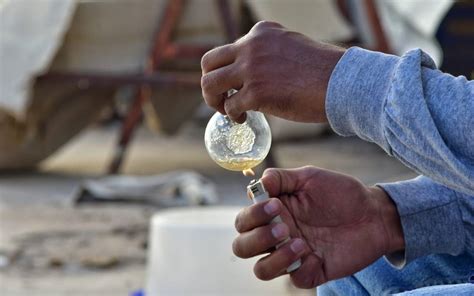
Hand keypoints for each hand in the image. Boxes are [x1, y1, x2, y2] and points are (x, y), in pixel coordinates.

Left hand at [201, 21, 344, 122]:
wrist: (343, 83)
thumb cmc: (322, 71)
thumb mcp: (290, 48)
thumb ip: (268, 54)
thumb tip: (252, 72)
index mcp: (261, 33)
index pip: (229, 49)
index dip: (228, 70)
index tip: (235, 84)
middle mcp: (252, 46)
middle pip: (209, 62)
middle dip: (211, 83)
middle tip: (221, 98)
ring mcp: (252, 69)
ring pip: (210, 84)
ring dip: (213, 100)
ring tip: (226, 110)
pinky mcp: (257, 93)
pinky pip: (230, 106)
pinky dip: (233, 116)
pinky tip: (244, 119)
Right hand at [232, 166, 404, 287]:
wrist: (373, 213)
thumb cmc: (340, 193)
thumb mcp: (309, 178)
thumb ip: (281, 178)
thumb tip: (258, 181)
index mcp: (273, 213)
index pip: (243, 221)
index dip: (252, 216)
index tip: (276, 205)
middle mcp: (277, 235)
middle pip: (242, 248)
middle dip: (257, 239)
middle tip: (285, 228)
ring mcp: (293, 255)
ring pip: (262, 270)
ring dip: (275, 258)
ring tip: (301, 243)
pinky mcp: (312, 271)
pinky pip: (295, 279)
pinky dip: (301, 269)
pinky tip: (317, 255)